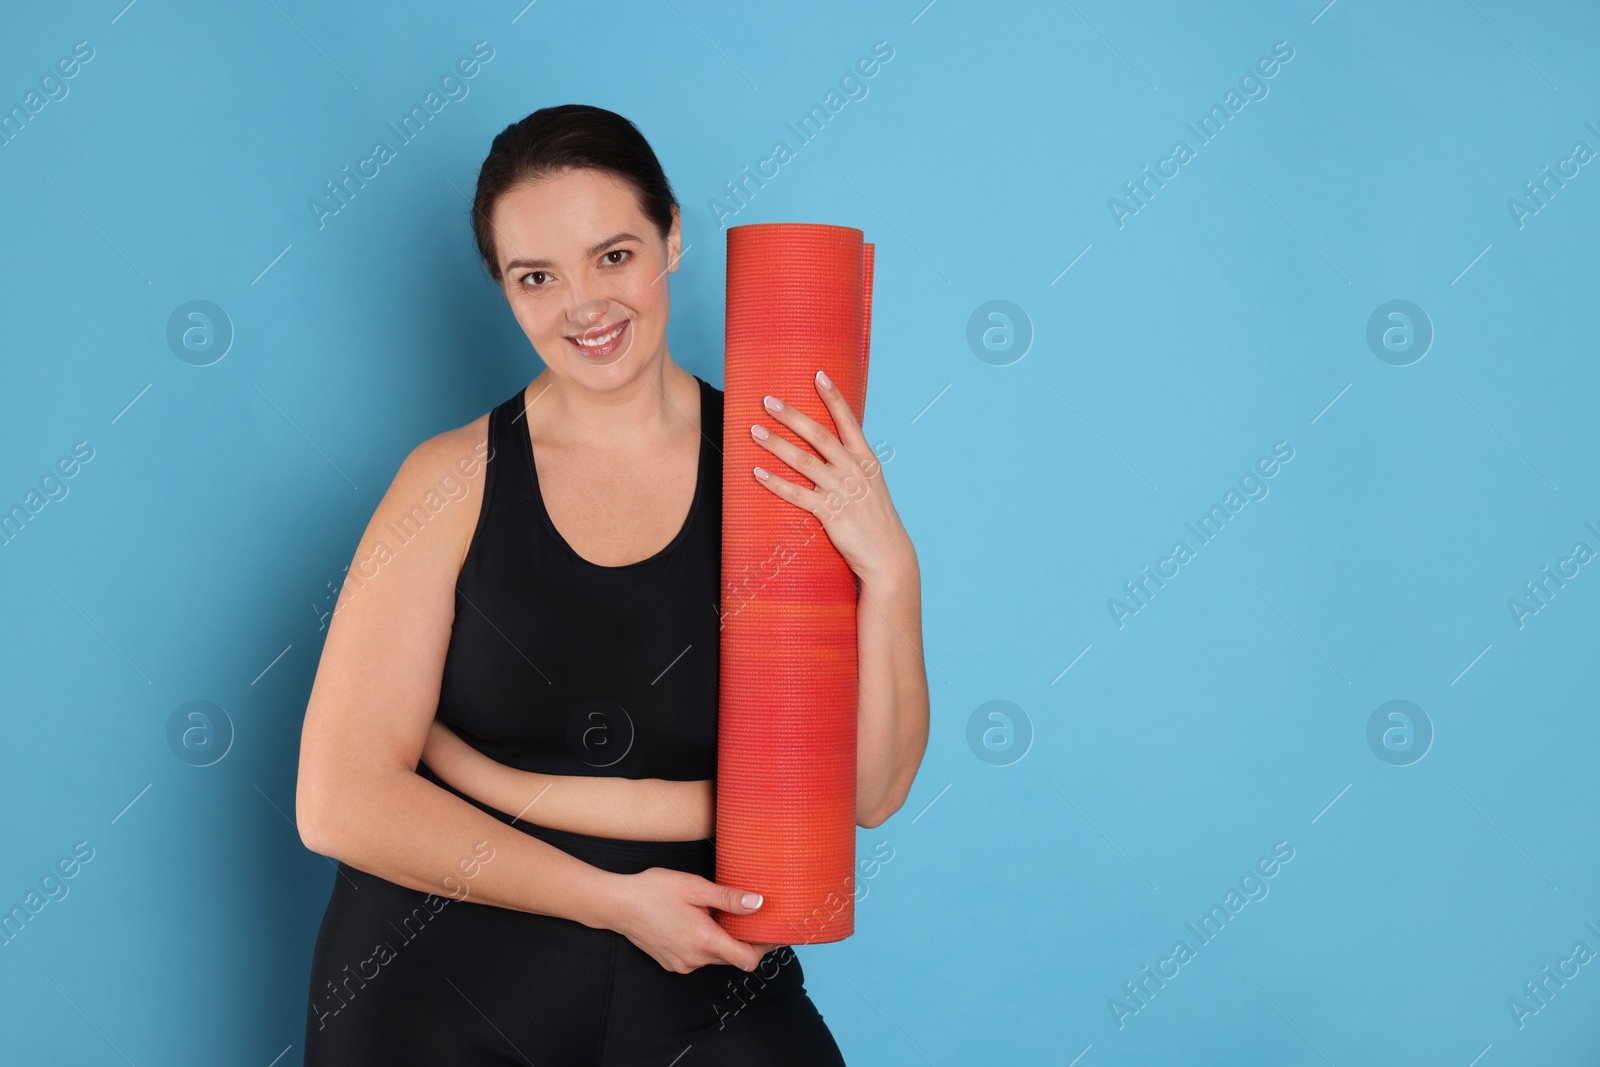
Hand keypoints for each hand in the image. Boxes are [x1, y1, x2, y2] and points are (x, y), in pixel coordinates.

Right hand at [612, 867, 782, 972]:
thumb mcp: (695, 887)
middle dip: (743, 939)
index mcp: (705, 941)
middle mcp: (695, 959)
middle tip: (747, 914)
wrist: (617, 904)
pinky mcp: (671, 963)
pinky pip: (698, 957)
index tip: (771, 932)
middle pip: (733, 957)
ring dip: (722, 939)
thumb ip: (728, 898)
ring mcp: (682, 964)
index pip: (748, 960)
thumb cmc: (653, 891)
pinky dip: (704, 943)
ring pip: (715, 957)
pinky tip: (695, 921)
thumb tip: (758, 904)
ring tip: (715, 913)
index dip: (764, 948)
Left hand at [750, 370, 913, 583]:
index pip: (848, 421)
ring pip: (803, 461)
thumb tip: (830, 447)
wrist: (887, 554)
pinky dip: (776, 483)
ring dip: (776, 444)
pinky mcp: (830, 514)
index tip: (818, 375)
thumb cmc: (875, 518)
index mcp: (866, 460)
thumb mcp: (870, 484)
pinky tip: (757, 473)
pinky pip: (797, 495)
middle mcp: (853, 471)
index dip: (833, 397)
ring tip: (754, 431)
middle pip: (819, 435)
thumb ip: (852, 464)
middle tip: (768, 401)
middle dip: (791, 416)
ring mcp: (841, 491)